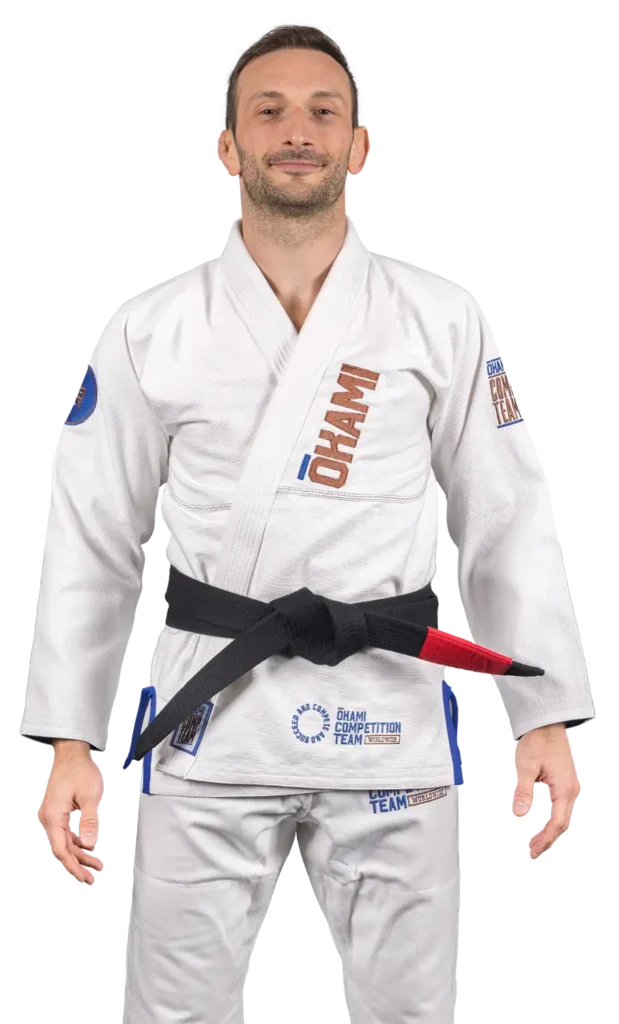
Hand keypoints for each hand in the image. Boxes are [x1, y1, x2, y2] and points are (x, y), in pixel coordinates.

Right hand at [37, 740, 104, 885]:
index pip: (61, 850)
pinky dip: (78, 842)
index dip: (74, 867)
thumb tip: (90, 843)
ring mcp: (53, 815)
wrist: (72, 754)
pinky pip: (67, 833)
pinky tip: (88, 848)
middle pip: (63, 849)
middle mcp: (50, 818)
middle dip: (79, 864)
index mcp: (54, 816)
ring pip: (65, 842)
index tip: (85, 878)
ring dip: (80, 854)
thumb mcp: (90, 795)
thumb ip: (90, 821)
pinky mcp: (58, 812)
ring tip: (96, 865)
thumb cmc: (79, 770)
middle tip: (93, 877)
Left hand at [512, 723, 579, 860]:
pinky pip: (562, 807)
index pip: (557, 822)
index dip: (545, 838)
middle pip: (562, 823)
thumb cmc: (538, 741)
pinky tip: (544, 826)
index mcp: (564, 787)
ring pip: (563, 816)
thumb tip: (519, 813)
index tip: (532, 849)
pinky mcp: (565, 783)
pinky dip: (553, 820)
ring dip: (551, 831)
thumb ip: (523, 791)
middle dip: (548, 839)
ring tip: (537, 843)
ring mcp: (569, 786)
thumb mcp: (526, 767)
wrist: (546, 724)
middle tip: (533, 851)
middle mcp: (571, 789)